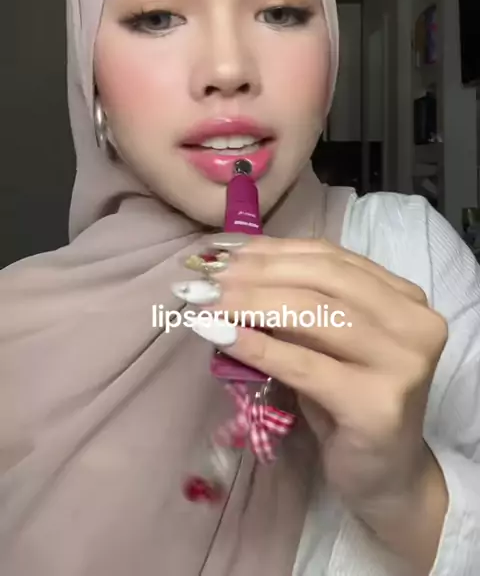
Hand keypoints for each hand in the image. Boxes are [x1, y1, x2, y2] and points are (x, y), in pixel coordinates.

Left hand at [180, 234, 448, 570]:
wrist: (385, 477)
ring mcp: (403, 363)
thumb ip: (297, 303)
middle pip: (322, 279)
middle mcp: (415, 322)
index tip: (221, 250)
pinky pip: (306, 366)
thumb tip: (228, 267)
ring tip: (206, 303)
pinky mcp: (378, 405)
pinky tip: (221, 337)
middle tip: (206, 277)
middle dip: (256, 273)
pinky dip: (259, 347)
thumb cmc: (347, 401)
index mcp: (404, 297)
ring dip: (250, 304)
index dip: (271, 250)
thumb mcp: (325, 341)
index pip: (330, 256)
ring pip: (315, 314)